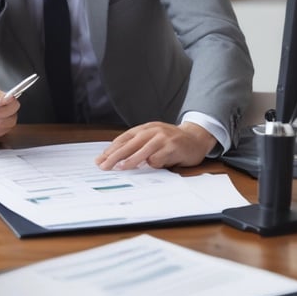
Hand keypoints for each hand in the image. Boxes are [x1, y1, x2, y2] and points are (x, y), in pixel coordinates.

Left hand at [95, 121, 216, 169]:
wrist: (196, 137)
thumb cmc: (170, 141)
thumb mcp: (152, 138)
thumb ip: (138, 145)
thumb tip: (117, 159)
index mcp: (144, 128)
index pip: (124, 138)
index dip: (111, 149)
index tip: (100, 159)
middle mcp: (152, 131)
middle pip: (130, 144)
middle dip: (115, 155)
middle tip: (104, 165)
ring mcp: (163, 138)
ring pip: (143, 150)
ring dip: (131, 160)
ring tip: (120, 167)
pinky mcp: (173, 146)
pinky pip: (160, 157)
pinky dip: (153, 163)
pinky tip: (150, 166)